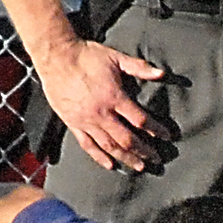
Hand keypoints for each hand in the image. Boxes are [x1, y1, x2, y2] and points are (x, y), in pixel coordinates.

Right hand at [34, 37, 174, 171]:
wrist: (56, 57)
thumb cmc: (86, 56)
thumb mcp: (116, 57)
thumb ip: (139, 67)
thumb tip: (162, 74)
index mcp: (114, 97)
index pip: (141, 120)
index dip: (156, 130)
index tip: (167, 136)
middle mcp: (101, 113)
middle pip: (127, 139)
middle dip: (144, 151)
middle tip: (156, 159)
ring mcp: (86, 121)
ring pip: (109, 146)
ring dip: (126, 158)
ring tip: (139, 166)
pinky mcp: (73, 123)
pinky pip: (87, 145)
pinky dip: (99, 157)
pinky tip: (110, 165)